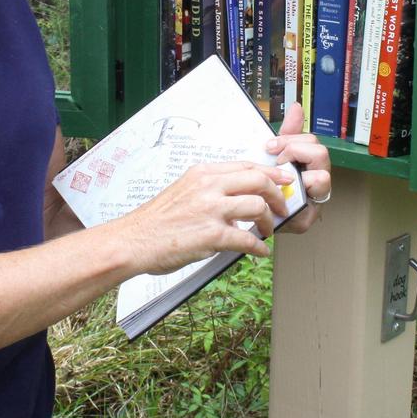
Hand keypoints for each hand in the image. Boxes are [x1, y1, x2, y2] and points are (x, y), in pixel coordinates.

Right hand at [113, 161, 295, 274]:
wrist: (133, 241)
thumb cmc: (155, 221)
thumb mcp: (183, 190)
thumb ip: (209, 189)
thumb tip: (237, 196)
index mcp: (202, 173)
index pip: (246, 165)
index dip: (270, 173)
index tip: (283, 179)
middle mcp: (208, 186)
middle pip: (258, 180)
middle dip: (277, 194)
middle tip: (281, 207)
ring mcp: (210, 209)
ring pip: (257, 205)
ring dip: (269, 221)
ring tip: (267, 231)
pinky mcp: (211, 235)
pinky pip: (247, 239)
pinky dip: (259, 247)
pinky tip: (259, 252)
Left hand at [264, 102, 331, 233]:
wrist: (255, 213)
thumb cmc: (270, 183)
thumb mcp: (276, 155)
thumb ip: (288, 133)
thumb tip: (297, 107)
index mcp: (311, 163)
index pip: (312, 141)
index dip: (291, 140)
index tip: (270, 146)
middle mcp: (319, 180)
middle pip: (321, 153)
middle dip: (295, 153)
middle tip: (276, 161)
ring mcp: (315, 201)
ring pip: (322, 177)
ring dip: (298, 176)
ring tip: (278, 180)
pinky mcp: (306, 220)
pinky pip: (306, 209)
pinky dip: (290, 202)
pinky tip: (277, 198)